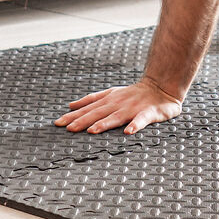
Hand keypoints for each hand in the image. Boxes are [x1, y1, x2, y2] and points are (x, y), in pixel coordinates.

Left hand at [54, 78, 182, 134]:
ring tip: (92, 131)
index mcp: (108, 100)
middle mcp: (118, 103)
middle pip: (98, 112)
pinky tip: (128, 132)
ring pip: (116, 117)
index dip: (73, 115)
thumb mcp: (110, 93)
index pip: (88, 108)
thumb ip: (91, 100)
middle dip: (83, 120)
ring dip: (104, 123)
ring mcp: (133, 108)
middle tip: (69, 129)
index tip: (58, 123)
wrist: (160, 86)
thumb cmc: (134, 93)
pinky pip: (141, 120)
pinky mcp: (149, 113)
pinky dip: (135, 125)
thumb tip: (70, 105)